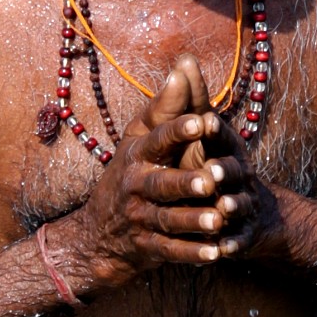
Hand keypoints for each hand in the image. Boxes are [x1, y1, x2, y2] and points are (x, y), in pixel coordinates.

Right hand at [56, 56, 262, 290]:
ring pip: (168, 220)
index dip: (179, 131)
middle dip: (185, 182)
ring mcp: (139, 219)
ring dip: (194, 221)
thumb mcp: (140, 137)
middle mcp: (136, 186)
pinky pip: (171, 251)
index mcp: (137, 154)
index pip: (158, 139)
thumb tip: (186, 63)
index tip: (203, 122)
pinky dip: (192, 253)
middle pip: (161, 184)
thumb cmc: (129, 174)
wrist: (96, 235)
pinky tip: (216, 252)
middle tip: (211, 180)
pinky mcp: (147, 247)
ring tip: (220, 218)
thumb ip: (167, 105)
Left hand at [183, 116, 283, 260]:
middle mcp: (238, 175)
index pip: (221, 136)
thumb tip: (185, 60)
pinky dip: (233, 243)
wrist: (256, 214)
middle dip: (223, 170)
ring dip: (232, 206)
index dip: (214, 130)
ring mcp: (243, 204)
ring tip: (223, 208)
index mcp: (226, 151)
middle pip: (233, 170)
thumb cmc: (218, 168)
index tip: (204, 121)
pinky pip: (239, 239)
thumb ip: (194, 103)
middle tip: (211, 171)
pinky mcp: (245, 233)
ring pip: (238, 204)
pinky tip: (224, 248)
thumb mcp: (207, 135)